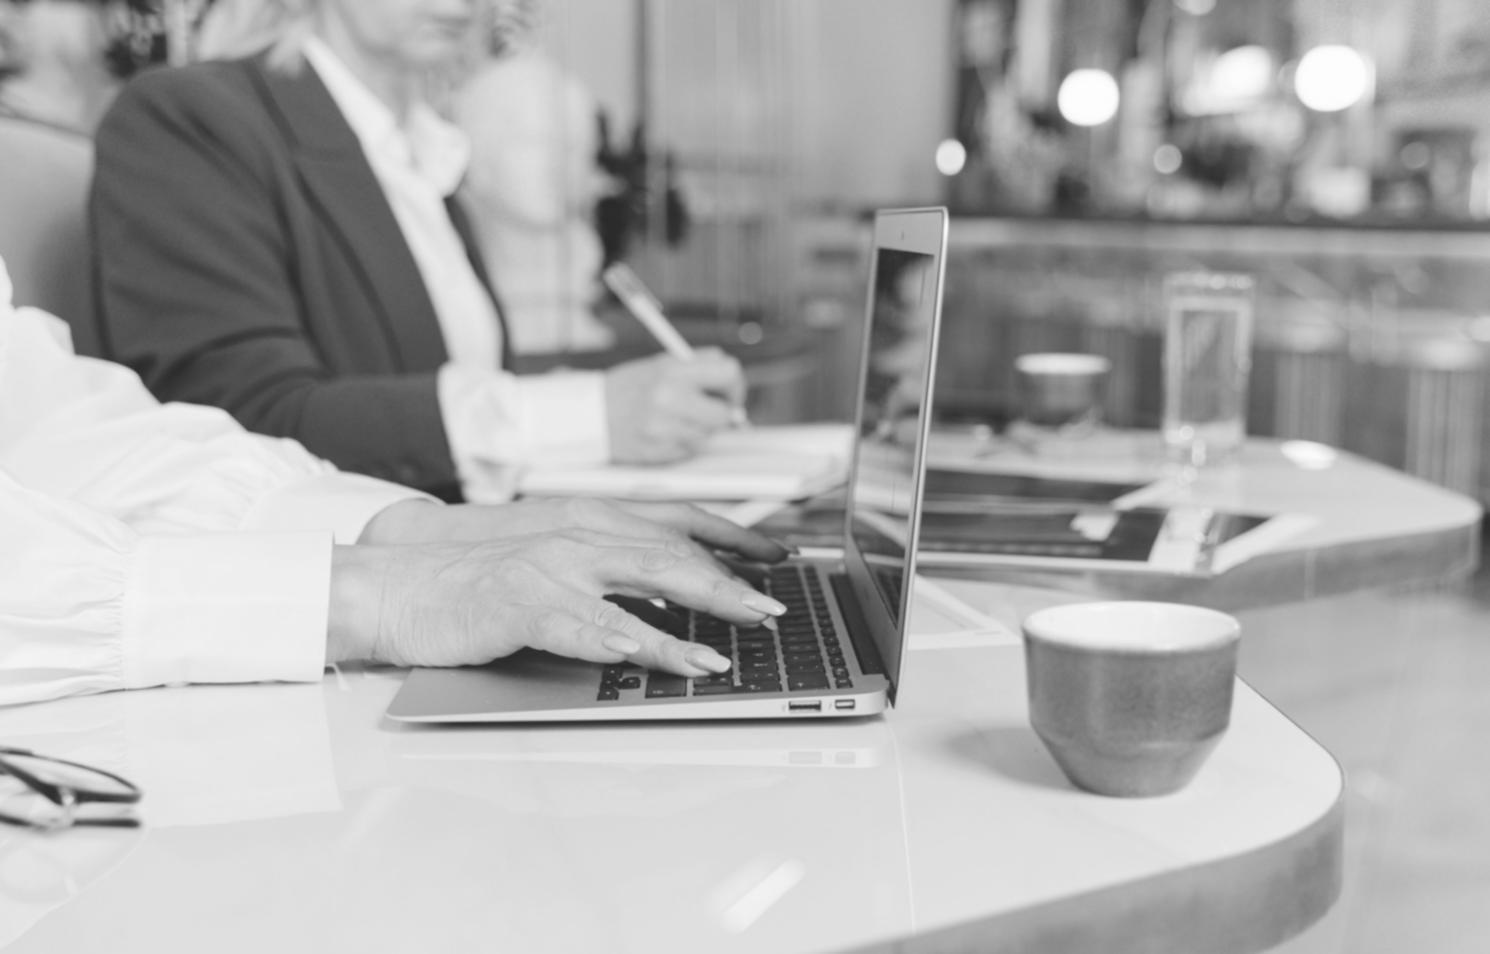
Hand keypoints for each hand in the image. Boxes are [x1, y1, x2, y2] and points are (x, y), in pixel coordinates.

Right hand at [327, 530, 786, 675]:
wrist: (396, 585)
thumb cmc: (476, 584)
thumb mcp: (551, 568)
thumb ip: (605, 577)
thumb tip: (665, 606)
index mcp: (588, 524)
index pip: (676, 524)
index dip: (731, 539)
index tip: (775, 557)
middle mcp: (577, 536)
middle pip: (669, 553)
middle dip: (727, 582)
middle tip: (771, 607)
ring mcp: (549, 567)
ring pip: (634, 586)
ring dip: (686, 618)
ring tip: (725, 647)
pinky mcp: (518, 600)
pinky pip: (577, 622)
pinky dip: (615, 639)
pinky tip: (644, 655)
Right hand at [603, 347, 744, 463]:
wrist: (591, 415)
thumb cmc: (630, 388)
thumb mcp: (661, 364)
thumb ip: (698, 367)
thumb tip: (734, 380)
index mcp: (673, 370)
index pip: (728, 372)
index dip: (734, 385)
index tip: (728, 392)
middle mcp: (670, 397)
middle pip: (724, 413)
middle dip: (721, 414)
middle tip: (709, 410)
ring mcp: (664, 427)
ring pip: (708, 435)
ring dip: (700, 430)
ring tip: (675, 420)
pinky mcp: (659, 451)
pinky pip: (690, 450)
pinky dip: (684, 443)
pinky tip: (664, 433)